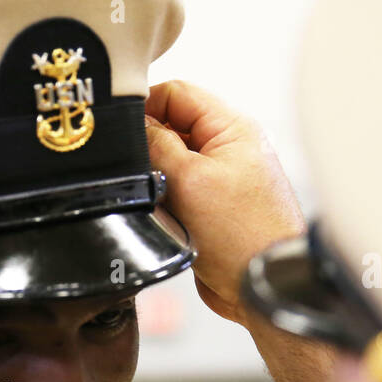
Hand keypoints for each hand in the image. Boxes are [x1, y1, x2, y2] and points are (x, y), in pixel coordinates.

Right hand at [145, 80, 304, 326]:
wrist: (262, 288)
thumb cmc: (243, 236)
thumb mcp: (190, 180)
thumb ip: (158, 145)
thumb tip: (134, 124)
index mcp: (232, 129)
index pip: (178, 93)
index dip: (145, 105)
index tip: (120, 128)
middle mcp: (227, 149)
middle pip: (171, 127)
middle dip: (148, 147)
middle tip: (138, 170)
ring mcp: (218, 179)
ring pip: (168, 163)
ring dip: (155, 179)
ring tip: (158, 200)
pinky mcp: (208, 208)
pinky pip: (174, 192)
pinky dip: (162, 202)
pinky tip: (162, 217)